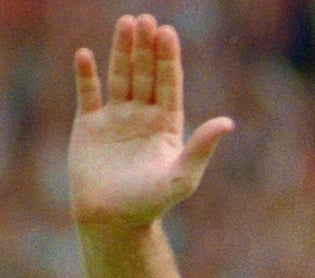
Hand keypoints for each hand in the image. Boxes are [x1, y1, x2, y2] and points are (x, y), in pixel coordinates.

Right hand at [70, 15, 233, 232]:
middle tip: (147, 19)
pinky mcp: (88, 126)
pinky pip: (87, 93)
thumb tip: (228, 122)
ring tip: (126, 23)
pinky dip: (86, 74)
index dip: (169, 59)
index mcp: (166, 126)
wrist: (111, 221)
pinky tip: (85, 54)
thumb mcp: (182, 175)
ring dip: (122, 51)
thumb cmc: (150, 203)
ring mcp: (115, 119)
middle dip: (147, 47)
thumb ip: (202, 146)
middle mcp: (142, 117)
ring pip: (120, 76)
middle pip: (146, 74)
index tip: (168, 33)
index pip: (169, 84)